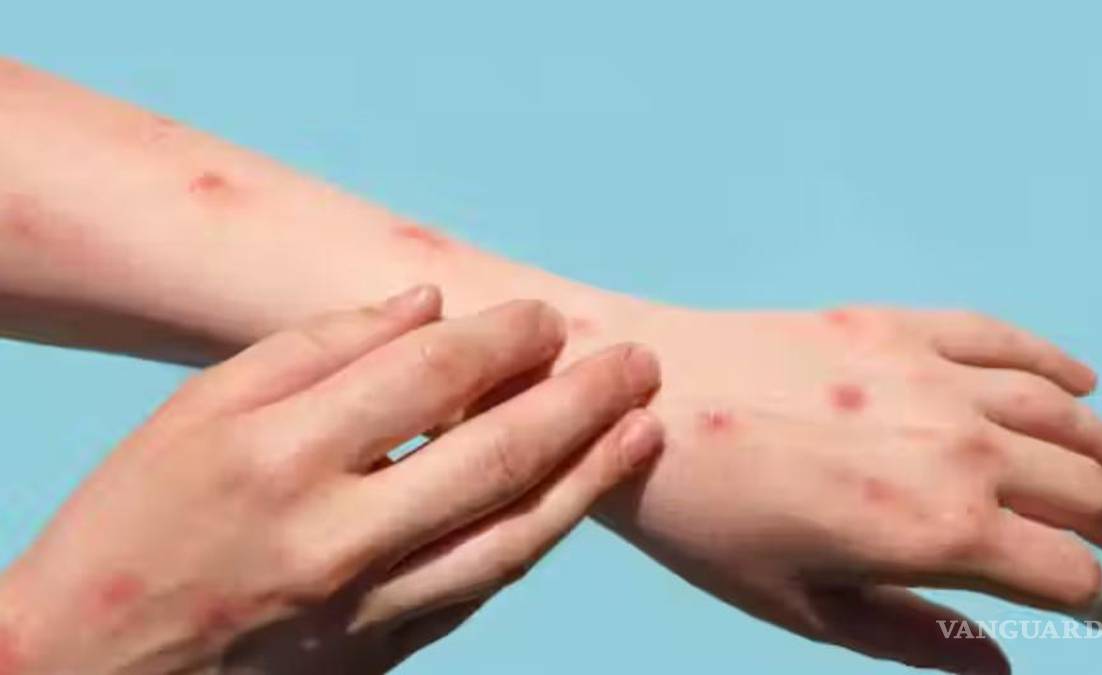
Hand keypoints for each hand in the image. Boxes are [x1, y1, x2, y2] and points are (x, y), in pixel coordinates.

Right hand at [0, 286, 664, 674]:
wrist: (93, 668)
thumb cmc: (137, 519)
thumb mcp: (199, 408)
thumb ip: (317, 347)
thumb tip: (428, 303)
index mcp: (278, 456)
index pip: (428, 377)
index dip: (503, 338)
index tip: (546, 317)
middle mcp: (334, 537)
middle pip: (495, 456)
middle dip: (581, 401)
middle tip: (638, 362)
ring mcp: (365, 607)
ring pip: (513, 536)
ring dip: (591, 476)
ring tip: (646, 428)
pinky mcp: (382, 652)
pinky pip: (482, 586)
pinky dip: (539, 533)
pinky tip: (577, 494)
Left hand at [600, 304, 1101, 673]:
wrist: (642, 404)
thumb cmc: (707, 519)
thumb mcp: (805, 608)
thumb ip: (917, 637)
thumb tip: (1005, 671)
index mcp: (939, 530)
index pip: (1064, 571)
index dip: (1095, 598)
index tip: (1099, 608)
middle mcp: (957, 447)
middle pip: (1079, 489)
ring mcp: (929, 377)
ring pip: (1058, 413)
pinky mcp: (894, 327)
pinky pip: (1001, 339)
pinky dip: (1052, 362)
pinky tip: (1079, 382)